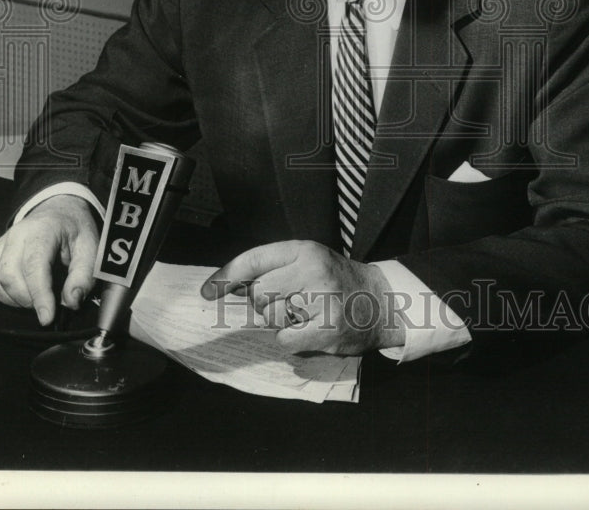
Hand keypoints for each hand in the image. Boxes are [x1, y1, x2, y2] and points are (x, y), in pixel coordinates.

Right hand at [0, 195, 98, 325]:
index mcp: (42, 231)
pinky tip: (4, 295)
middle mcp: (15, 236)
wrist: (58, 211)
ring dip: (10, 299)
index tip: (47, 317)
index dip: (39, 295)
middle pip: (8, 277)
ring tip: (31, 298)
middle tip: (45, 303)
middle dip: (27, 299)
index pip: (33, 267)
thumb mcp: (90, 247)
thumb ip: (83, 275)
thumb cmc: (73, 230)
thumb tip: (71, 302)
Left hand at [201, 240, 405, 354]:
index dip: (225, 276)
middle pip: (258, 293)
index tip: (207, 292)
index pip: (254, 259)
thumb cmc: (336, 280)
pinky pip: (284, 339)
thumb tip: (227, 285)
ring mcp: (322, 301)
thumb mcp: (308, 259)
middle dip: (264, 302)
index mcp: (305, 249)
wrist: (380, 302)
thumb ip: (272, 267)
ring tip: (304, 313)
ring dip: (279, 321)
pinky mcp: (327, 330)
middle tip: (287, 300)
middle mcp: (313, 270)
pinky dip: (291, 338)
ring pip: (270, 317)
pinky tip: (309, 329)